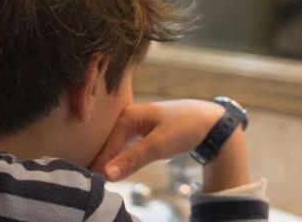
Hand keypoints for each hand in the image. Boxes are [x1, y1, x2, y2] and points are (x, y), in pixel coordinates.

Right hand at [90, 100, 225, 181]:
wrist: (210, 122)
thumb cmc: (184, 128)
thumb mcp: (158, 146)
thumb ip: (131, 160)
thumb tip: (106, 175)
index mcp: (128, 117)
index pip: (107, 146)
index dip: (100, 165)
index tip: (91, 183)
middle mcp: (128, 118)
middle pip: (110, 145)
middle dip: (103, 164)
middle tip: (95, 184)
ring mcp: (136, 125)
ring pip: (118, 147)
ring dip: (113, 162)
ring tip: (102, 180)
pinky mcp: (144, 132)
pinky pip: (127, 147)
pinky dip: (123, 159)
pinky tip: (119, 170)